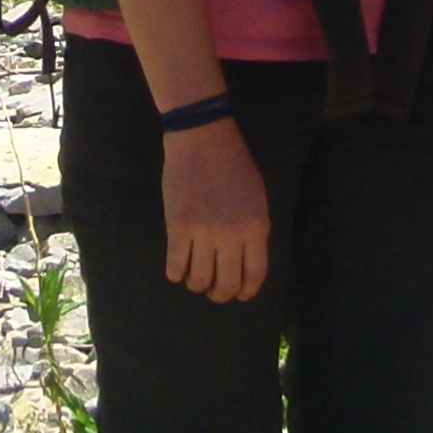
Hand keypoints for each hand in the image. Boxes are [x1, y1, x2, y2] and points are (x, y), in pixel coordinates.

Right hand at [162, 120, 270, 301]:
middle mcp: (232, 235)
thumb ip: (253, 229)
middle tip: (214, 290)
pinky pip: (176, 266)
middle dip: (220, 294)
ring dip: (196, 284)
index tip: (239, 294)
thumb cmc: (233, 164)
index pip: (255, 275)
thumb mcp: (256, 197)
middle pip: (226, 284)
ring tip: (194, 277)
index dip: (246, 291)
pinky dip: (176, 274)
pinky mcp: (178, 227)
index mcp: (256, 227)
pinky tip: (177, 269)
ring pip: (199, 280)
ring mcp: (203, 232)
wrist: (202, 137)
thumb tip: (245, 261)